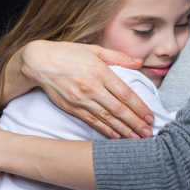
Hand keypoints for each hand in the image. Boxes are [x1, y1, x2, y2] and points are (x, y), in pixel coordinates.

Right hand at [19, 40, 153, 137]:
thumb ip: (118, 57)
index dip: (139, 107)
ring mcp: (81, 99)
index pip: (125, 93)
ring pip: (106, 118)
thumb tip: (139, 62)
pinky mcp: (71, 107)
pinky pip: (92, 121)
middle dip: (135, 123)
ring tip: (137, 139)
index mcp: (101, 72)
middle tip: (149, 133)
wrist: (38, 61)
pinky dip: (105, 130)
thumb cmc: (69, 53)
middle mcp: (92, 87)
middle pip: (118, 109)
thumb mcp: (95, 50)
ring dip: (123, 130)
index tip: (150, 116)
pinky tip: (116, 137)